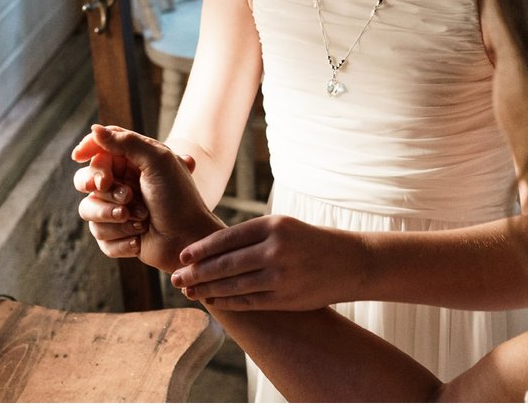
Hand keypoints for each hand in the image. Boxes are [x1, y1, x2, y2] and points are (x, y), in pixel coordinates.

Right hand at [70, 137, 194, 259]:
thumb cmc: (179, 199)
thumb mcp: (158, 161)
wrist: (190, 239)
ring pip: (89, 211)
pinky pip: (100, 237)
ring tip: (141, 219)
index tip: (78, 156)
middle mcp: (122, 185)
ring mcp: (117, 211)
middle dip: (106, 193)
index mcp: (132, 163)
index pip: (99, 152)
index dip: (88, 151)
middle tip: (126, 197)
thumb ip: (126, 142)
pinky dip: (120, 240)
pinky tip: (139, 238)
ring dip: (115, 218)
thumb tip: (95, 129)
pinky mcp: (117, 236)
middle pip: (85, 181)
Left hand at [169, 214, 372, 310]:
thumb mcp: (284, 226)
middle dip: (196, 272)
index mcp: (273, 226)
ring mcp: (282, 276)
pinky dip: (228, 302)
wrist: (351, 263)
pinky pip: (249, 302)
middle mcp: (276, 249)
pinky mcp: (287, 298)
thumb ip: (251, 235)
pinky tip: (213, 301)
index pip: (227, 238)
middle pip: (225, 263)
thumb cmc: (310, 241)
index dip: (201, 249)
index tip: (182, 255)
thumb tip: (209, 247)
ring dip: (207, 290)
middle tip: (176, 278)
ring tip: (189, 292)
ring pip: (234, 285)